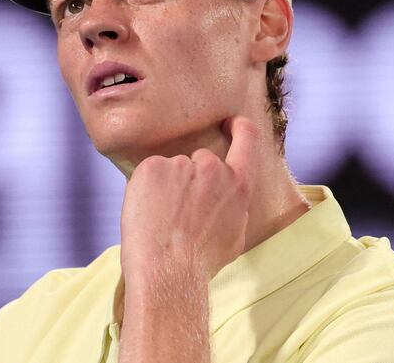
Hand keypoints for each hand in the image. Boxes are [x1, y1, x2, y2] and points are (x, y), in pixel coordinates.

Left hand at [120, 116, 257, 282]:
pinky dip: (145, 189)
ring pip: (172, 168)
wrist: (168, 271)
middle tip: (179, 211)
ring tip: (162, 219)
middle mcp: (212, 168)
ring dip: (167, 186)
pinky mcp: (152, 167)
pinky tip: (148, 214)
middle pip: (200, 159)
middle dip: (191, 178)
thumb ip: (233, 207)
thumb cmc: (201, 262)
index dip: (240, 126)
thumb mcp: (235, 235)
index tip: (230, 122)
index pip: (247, 138)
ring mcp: (181, 165)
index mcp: (239, 184)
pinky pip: (149, 172)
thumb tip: (227, 198)